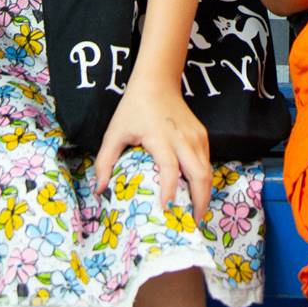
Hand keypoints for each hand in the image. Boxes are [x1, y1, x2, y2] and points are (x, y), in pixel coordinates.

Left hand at [92, 82, 212, 220]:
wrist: (157, 82)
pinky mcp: (203, 136)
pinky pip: (207, 163)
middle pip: (199, 174)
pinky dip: (204, 182)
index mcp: (161, 137)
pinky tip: (196, 195)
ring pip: (207, 171)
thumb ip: (105, 161)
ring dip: (204, 195)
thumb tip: (100, 190)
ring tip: (195, 215)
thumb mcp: (114, 132)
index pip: (170, 167)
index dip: (170, 189)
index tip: (167, 209)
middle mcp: (183, 139)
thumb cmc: (133, 108)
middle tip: (191, 224)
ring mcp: (197, 137)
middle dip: (199, 202)